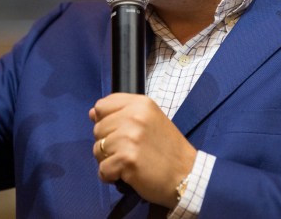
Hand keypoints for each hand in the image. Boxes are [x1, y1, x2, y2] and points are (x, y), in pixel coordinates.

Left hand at [90, 93, 196, 207]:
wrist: (187, 175)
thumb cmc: (168, 150)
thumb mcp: (150, 120)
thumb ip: (122, 114)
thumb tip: (92, 113)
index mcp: (140, 103)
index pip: (102, 106)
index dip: (105, 121)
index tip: (119, 132)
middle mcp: (134, 116)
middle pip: (97, 129)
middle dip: (107, 144)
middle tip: (129, 151)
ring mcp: (130, 137)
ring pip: (97, 150)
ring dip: (109, 161)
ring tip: (129, 163)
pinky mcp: (127, 159)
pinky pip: (102, 169)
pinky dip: (111, 176)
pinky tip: (127, 175)